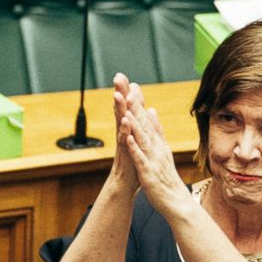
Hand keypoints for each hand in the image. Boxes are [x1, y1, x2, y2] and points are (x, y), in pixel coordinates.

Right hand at [106, 73, 140, 192]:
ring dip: (119, 108)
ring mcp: (123, 142)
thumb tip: (143, 112)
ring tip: (117, 94)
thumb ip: (139, 127)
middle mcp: (124, 133)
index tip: (126, 77)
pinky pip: (124, 139)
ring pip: (120, 121)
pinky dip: (124, 130)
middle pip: (121, 109)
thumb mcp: (138, 142)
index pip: (129, 107)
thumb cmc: (134, 164)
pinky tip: (124, 120)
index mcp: (130, 130)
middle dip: (120, 92)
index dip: (127, 92)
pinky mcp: (124, 153)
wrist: (126, 185)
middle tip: (118, 76)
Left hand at [117, 77, 193, 220]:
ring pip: (142, 139)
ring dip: (135, 124)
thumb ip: (157, 130)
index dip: (140, 103)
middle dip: (136, 107)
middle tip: (128, 89)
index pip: (148, 119)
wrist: (176, 202)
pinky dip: (135, 147)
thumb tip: (152, 110)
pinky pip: (140, 158)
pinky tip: (128, 137)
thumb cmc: (167, 178)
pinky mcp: (148, 173)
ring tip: (127, 109)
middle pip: (145, 125)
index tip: (132, 86)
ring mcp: (153, 160)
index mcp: (158, 143)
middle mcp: (156, 149)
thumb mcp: (163, 150)